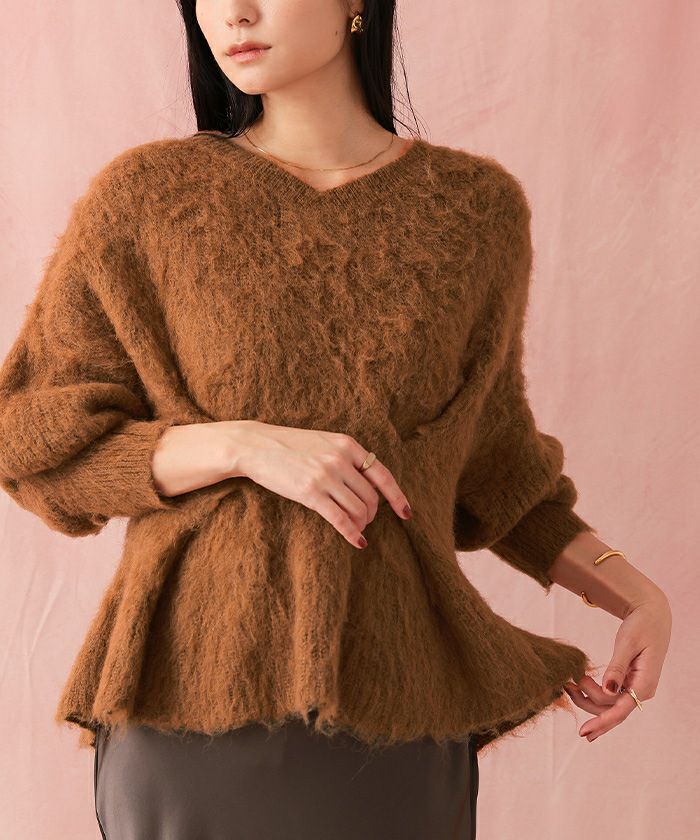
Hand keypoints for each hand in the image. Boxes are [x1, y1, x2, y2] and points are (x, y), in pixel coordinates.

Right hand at [222, 420, 411, 549]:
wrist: (256, 446)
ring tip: (358, 529)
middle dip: (372, 514)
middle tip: (366, 521)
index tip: (407, 513)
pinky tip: (358, 542)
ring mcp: (326, 476)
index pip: (382, 475)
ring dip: (362, 524)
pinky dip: (352, 533)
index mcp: (347, 444)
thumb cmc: (291, 446)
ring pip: (358, 509)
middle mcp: (340, 459)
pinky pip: (340, 519)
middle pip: (371, 497)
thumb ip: (347, 457)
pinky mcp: (310, 493)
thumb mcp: (324, 442)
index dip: (397, 497)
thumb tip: (369, 483)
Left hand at [563, 586, 671, 740]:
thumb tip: (608, 691)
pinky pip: (611, 696)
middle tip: (566, 685)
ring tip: (569, 683)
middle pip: (611, 709)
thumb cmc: (641, 626)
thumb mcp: (627, 643)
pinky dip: (594, 693)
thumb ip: (617, 667)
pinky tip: (580, 688)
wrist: (652, 614)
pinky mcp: (630, 683)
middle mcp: (642, 691)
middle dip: (586, 702)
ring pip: (609, 704)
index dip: (601, 722)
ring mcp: (636, 688)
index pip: (620, 710)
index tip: (583, 732)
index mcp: (645, 684)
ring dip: (587, 698)